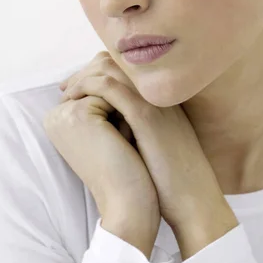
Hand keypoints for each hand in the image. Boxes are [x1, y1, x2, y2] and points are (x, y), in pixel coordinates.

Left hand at [58, 51, 227, 230]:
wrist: (195, 200)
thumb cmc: (175, 182)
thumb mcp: (160, 147)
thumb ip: (142, 131)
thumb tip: (114, 129)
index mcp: (163, 100)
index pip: (128, 69)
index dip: (100, 72)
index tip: (79, 85)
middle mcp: (159, 94)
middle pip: (118, 62)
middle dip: (88, 70)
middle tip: (67, 85)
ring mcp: (153, 102)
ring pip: (111, 68)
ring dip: (83, 76)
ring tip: (66, 91)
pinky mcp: (145, 115)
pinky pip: (109, 87)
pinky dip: (86, 87)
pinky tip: (73, 98)